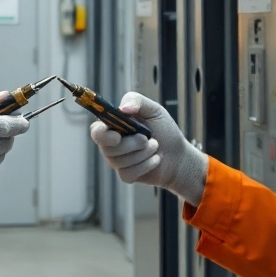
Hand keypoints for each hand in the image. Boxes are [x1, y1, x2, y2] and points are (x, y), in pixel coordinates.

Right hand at [89, 92, 207, 205]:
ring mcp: (117, 161)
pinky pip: (128, 173)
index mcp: (114, 126)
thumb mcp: (154, 110)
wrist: (178, 155)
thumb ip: (137, 101)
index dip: (103, 135)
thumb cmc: (164, 130)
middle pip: (107, 148)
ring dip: (143, 153)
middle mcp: (111, 144)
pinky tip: (155, 160)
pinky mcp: (126, 175)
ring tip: (155, 146)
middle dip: (131, 144)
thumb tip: (122, 108)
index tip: (118, 136)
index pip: (96, 131)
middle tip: (148, 139)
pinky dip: (146, 165)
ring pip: (119, 161)